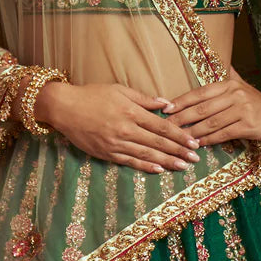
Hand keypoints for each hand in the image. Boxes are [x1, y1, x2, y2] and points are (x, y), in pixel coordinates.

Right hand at [35, 79, 204, 172]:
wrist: (64, 108)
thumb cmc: (92, 95)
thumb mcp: (119, 90)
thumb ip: (144, 99)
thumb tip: (167, 103)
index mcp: (131, 112)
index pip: (162, 126)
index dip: (179, 135)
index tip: (194, 142)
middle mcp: (126, 129)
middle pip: (158, 142)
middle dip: (178, 151)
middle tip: (195, 159)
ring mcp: (116, 143)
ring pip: (146, 154)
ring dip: (167, 161)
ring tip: (182, 167)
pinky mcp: (106, 153)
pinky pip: (130, 161)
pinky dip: (145, 166)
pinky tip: (159, 170)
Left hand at [166, 65, 260, 145]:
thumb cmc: (260, 104)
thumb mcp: (243, 86)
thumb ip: (229, 75)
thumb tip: (216, 60)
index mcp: (229, 84)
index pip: (200, 92)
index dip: (181, 100)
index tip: (165, 108)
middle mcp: (235, 94)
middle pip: (201, 108)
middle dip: (181, 118)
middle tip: (165, 127)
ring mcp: (243, 109)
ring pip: (211, 122)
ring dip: (193, 132)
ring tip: (179, 139)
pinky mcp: (249, 125)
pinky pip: (224, 133)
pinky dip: (209, 140)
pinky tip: (199, 145)